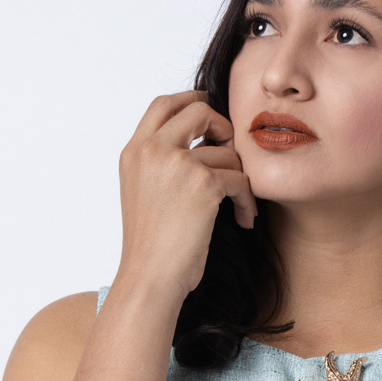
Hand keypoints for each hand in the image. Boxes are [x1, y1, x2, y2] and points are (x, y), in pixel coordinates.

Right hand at [117, 90, 256, 297]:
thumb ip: (161, 163)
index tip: (212, 120)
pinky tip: (244, 220)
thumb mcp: (144, 194)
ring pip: (227, 151)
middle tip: (233, 153)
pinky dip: (247, 201)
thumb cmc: (152, 248)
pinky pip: (240, 179)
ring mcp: (175, 162)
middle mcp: (151, 150)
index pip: (164, 103)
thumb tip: (200, 143)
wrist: (150, 278)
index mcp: (133, 151)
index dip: (192, 103)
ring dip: (240, 179)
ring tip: (239, 206)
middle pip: (198, 110)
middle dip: (223, 127)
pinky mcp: (202, 182)